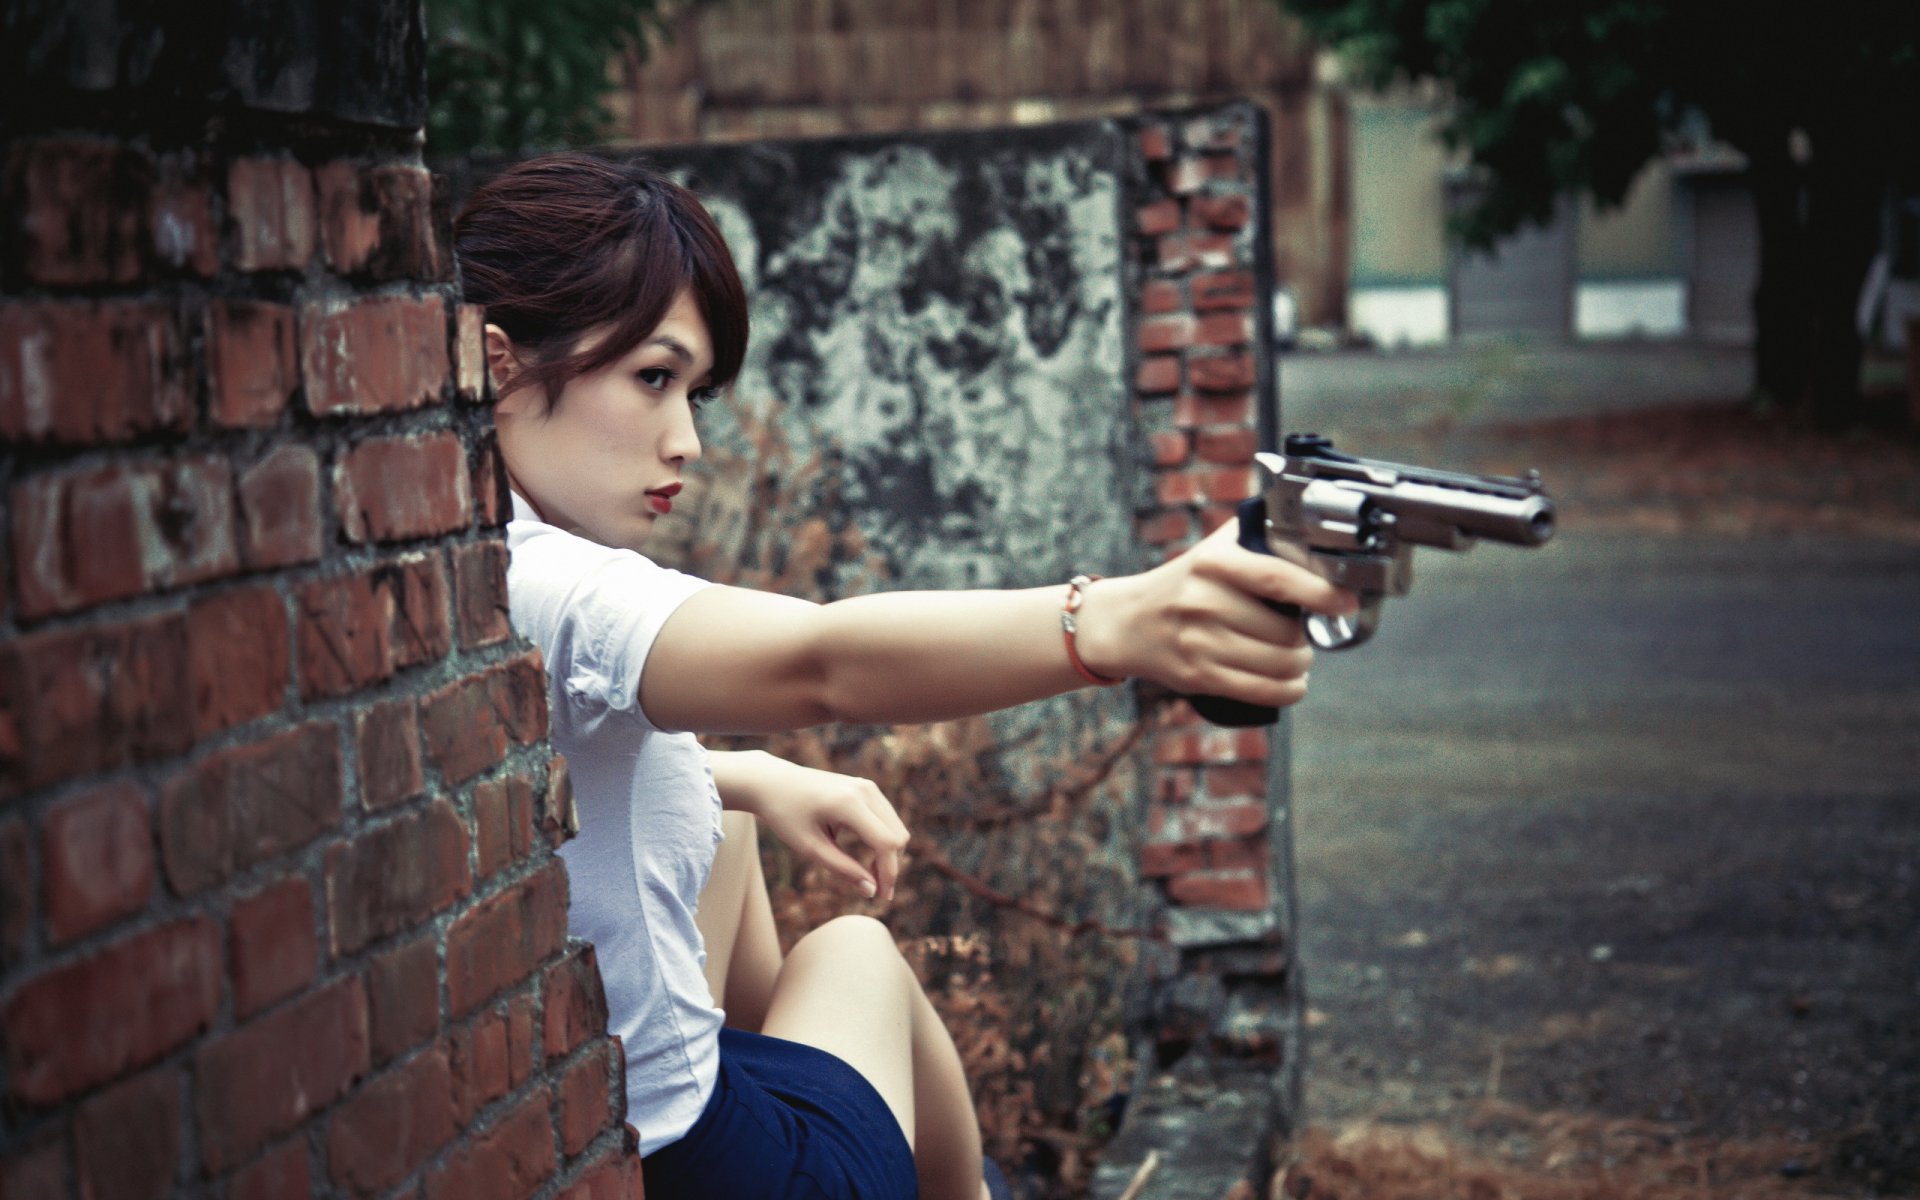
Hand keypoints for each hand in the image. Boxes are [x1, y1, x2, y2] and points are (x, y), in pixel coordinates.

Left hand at [712, 751, 909, 901]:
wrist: (772, 782)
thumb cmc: (785, 815)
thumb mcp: (809, 847)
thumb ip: (842, 869)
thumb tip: (871, 890)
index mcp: (849, 803)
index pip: (885, 843)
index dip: (889, 873)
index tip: (882, 899)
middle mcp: (864, 790)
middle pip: (897, 835)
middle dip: (891, 866)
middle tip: (874, 890)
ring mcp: (868, 786)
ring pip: (896, 827)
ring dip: (889, 854)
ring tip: (870, 875)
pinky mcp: (866, 787)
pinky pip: (888, 818)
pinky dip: (884, 840)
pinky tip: (869, 857)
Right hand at [1073, 519, 1358, 709]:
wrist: (1126, 622)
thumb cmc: (1183, 583)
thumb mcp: (1211, 549)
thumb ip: (1255, 532)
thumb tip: (1310, 518)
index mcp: (1213, 563)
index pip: (1276, 578)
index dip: (1319, 593)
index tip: (1346, 601)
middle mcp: (1203, 601)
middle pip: (1283, 631)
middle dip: (1307, 638)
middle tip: (1307, 634)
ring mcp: (1198, 642)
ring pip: (1276, 663)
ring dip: (1299, 664)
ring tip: (1298, 657)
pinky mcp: (1197, 675)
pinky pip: (1259, 690)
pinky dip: (1288, 690)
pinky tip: (1294, 683)